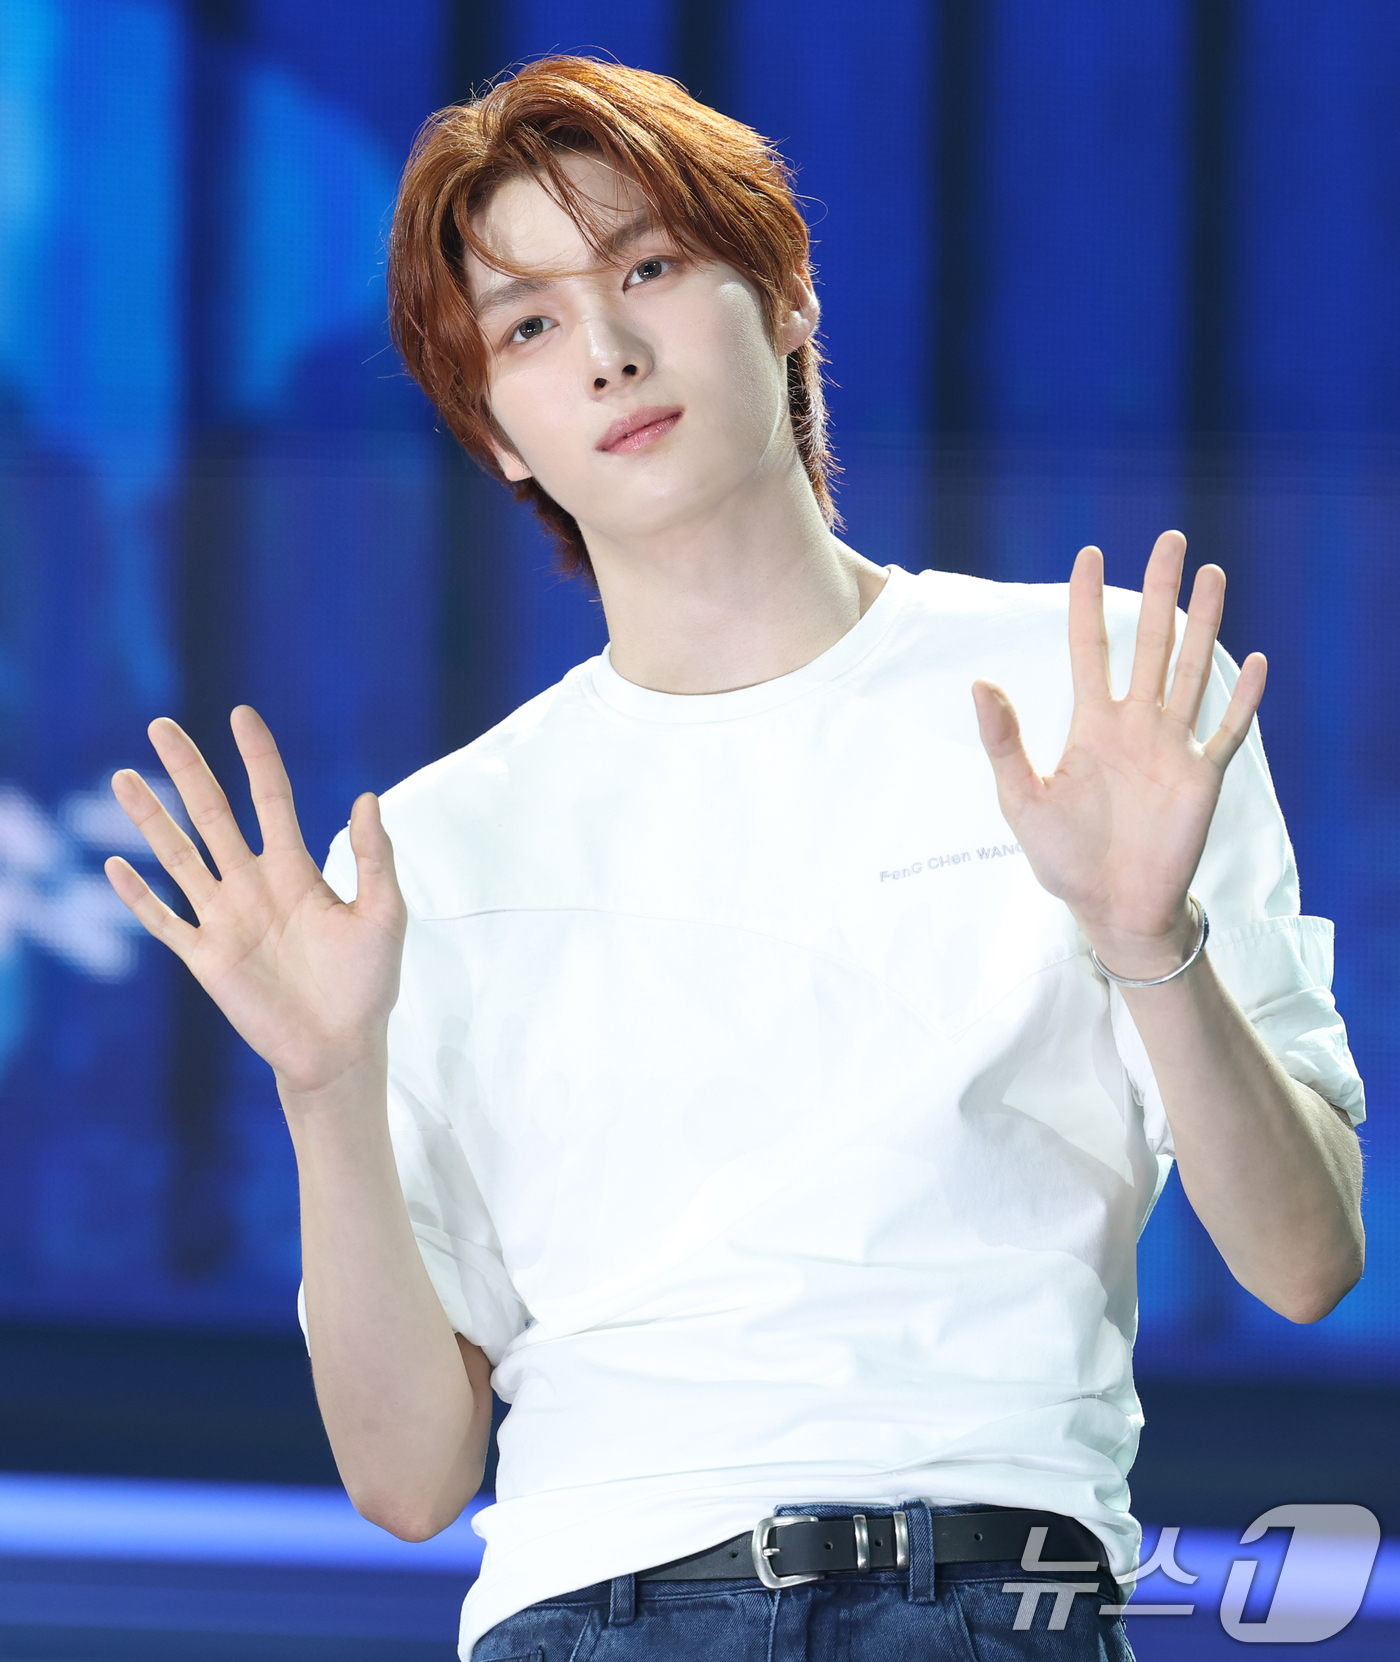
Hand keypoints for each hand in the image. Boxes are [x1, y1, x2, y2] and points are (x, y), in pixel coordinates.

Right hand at [104, 706, 406, 1100]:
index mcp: (296, 870)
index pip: (271, 799)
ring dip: (151, 820)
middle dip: (188, 771)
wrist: (342, 1047)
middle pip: (212, 814)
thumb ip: (373, 858)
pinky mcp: (206, 958)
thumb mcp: (383, 914)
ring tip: (123, 778)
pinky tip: (116, 865)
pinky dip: (139, 896)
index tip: (241, 715)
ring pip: (179, 857)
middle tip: (162, 726)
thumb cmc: (368, 983)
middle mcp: (253, 885)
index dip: (258, 758)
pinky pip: (164, 921)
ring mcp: (225, 919)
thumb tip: (367, 797)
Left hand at [971, 530, 1266, 979]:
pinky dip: (1243, 699)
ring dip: (1204, 623)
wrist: (1111, 907)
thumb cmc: (1064, 858)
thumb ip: (1004, 741)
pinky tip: (1257, 662)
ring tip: (1212, 572)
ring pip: (1191, 669)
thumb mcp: (1021, 799)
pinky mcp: (1202, 776)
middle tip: (1168, 538)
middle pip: (1150, 642)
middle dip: (1158, 591)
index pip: (1089, 647)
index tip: (1089, 555)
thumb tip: (979, 683)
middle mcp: (1136, 725)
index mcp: (1092, 725)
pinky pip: (1228, 730)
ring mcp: (1172, 746)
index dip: (1088, 602)